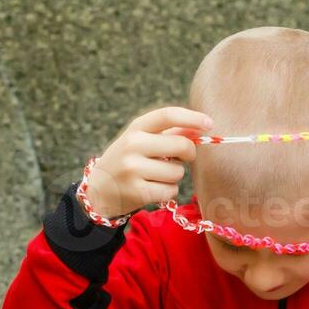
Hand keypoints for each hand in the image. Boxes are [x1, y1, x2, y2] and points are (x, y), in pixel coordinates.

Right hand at [83, 106, 210, 220]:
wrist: (98, 191)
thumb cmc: (127, 162)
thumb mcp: (140, 141)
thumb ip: (168, 133)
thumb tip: (200, 127)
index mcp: (135, 128)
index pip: (167, 115)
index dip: (192, 118)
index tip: (209, 123)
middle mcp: (133, 145)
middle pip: (182, 145)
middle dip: (189, 154)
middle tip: (180, 159)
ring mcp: (133, 169)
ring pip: (178, 172)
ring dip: (173, 177)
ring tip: (155, 177)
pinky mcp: (138, 191)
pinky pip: (170, 191)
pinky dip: (167, 192)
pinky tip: (152, 190)